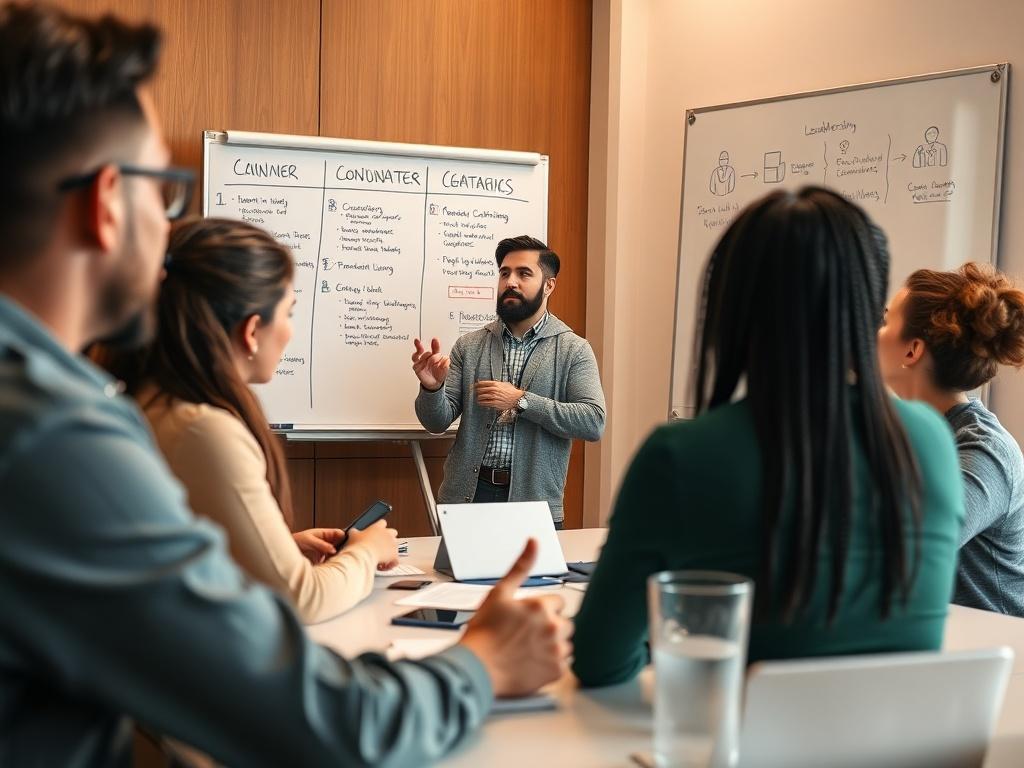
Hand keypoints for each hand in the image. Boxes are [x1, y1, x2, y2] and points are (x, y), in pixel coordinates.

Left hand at [292, 528, 344, 564]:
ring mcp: (324, 551)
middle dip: (343, 549)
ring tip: (339, 562)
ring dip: (337, 558)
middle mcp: (326, 543)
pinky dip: (331, 565)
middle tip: (346, 555)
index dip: (345, 537)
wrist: (284, 551)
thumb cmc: (296, 541)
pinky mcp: (321, 560)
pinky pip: (329, 562)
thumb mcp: (309, 540)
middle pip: (340, 545)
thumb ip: (321, 545)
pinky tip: (331, 567)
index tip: (349, 543)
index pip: (339, 534)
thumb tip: (333, 549)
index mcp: (325, 534)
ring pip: (335, 554)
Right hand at [344, 519, 399, 569]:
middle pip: (393, 532)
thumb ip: (355, 532)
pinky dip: (390, 564)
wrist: (364, 556)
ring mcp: (392, 544)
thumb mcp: (353, 535)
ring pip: (395, 546)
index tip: (375, 533)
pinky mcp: (394, 555)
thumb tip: (353, 532)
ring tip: (379, 558)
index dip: (379, 528)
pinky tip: (382, 566)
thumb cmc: (358, 545)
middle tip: (379, 545)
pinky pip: (395, 560)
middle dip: (388, 538)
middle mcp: (387, 534)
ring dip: (389, 551)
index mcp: (378, 527)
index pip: (382, 523)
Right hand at [412, 338, 450, 390]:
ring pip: (418, 354)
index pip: (435, 348)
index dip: (435, 344)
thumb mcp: (445, 368)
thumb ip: (445, 363)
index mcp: (435, 356)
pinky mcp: (416, 367)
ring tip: (429, 360)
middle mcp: (427, 357)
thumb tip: (446, 358)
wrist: (434, 384)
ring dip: (424, 356)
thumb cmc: (439, 374)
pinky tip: (421, 361)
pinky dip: (418, 359)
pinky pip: (415, 361)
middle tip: (433, 354)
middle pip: (427, 352)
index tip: (434, 339)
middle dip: (431, 354)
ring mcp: (421, 362)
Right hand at [458, 539, 571, 697]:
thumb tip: (534, 542)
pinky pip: (564, 664)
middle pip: (565, 623)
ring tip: (529, 650)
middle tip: (527, 635)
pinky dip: (552, 664)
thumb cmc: (484, 632)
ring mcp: (556, 650)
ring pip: (565, 643)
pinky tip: (533, 662)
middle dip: (550, 627)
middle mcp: (553, 627)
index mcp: (542, 606)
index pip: (558, 603)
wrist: (476, 667)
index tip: (529, 619)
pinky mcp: (556, 670)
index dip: (542, 610)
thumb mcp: (499, 592)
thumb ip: (521, 566)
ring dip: (553, 645)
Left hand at [474, 380, 523, 410]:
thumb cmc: (512, 391)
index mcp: (495, 384)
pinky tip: (480, 403)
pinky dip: (481, 403)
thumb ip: (498, 383)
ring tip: (477, 398)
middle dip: (476, 391)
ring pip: (482, 397)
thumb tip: (492, 383)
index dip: (477, 384)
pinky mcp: (494, 403)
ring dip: (478, 397)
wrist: (517, 399)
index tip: (475, 385)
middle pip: (481, 390)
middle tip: (475, 392)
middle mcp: (493, 390)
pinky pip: (485, 403)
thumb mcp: (505, 384)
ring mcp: (493, 397)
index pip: (483, 383)